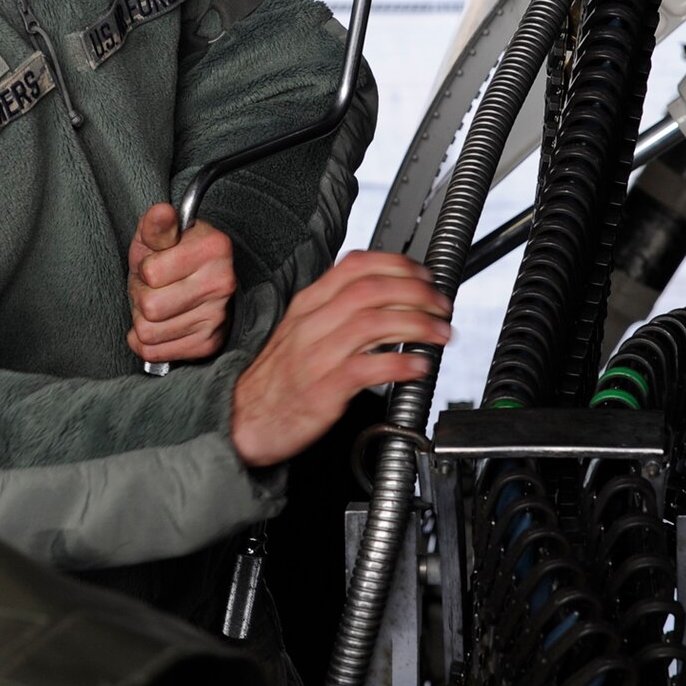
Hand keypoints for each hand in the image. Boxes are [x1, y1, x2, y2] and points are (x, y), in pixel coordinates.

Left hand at [128, 202, 237, 362]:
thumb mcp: (160, 237)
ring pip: (148, 332)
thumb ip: (156, 225)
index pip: (151, 273)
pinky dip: (149, 341)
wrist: (203, 284)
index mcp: (213, 247)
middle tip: (153, 289)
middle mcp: (222, 283)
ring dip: (143, 320)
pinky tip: (160, 324)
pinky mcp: (208, 344)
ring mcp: (217, 317)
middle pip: (149, 306)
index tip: (156, 266)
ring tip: (158, 305)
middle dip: (140, 297)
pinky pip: (154, 352)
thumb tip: (161, 212)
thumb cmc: (174, 258)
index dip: (144, 269)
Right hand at [230, 250, 450, 469]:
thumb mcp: (301, 330)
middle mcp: (312, 323)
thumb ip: (336, 309)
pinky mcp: (323, 389)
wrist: (244, 419)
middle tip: (442, 305)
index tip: (424, 276)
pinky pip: (367, 368)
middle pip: (372, 290)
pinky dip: (400, 365)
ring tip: (440, 333)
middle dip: (417, 293)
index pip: (356, 266)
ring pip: (373, 323)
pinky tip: (419, 366)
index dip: (398, 265)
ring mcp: (317, 355)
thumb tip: (383, 295)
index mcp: (309, 304)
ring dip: (417, 325)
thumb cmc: (279, 378)